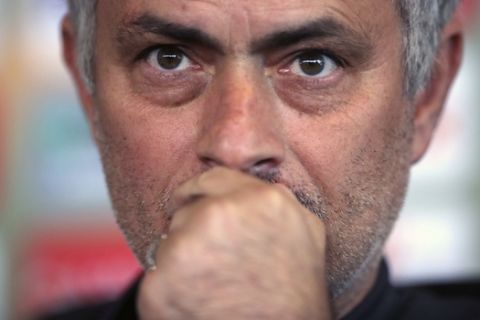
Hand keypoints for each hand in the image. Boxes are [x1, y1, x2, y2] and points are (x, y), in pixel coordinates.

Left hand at [137, 167, 330, 319]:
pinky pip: (157, 274)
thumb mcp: (306, 233)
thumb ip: (280, 202)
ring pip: (171, 242)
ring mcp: (187, 246)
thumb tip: (261, 190)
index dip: (196, 190)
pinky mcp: (161, 280)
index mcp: (259, 199)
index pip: (211, 179)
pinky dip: (170, 287)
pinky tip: (196, 300)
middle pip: (188, 212)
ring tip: (210, 285)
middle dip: (194, 231)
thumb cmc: (296, 293)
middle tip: (210, 260)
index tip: (185, 199)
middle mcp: (220, 215)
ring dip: (183, 259)